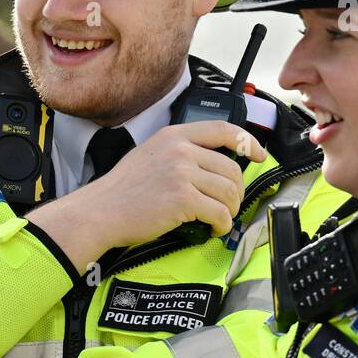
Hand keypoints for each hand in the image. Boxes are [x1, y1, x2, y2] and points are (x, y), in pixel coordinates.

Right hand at [27, 120, 264, 270]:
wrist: (100, 211)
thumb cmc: (122, 190)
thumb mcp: (150, 154)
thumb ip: (179, 152)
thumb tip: (211, 165)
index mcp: (174, 135)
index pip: (223, 129)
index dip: (248, 142)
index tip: (257, 154)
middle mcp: (180, 150)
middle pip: (231, 167)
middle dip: (237, 190)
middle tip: (230, 203)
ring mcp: (182, 173)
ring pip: (229, 191)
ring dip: (230, 209)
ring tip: (220, 218)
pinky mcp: (183, 199)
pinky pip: (219, 212)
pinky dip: (222, 224)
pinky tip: (214, 228)